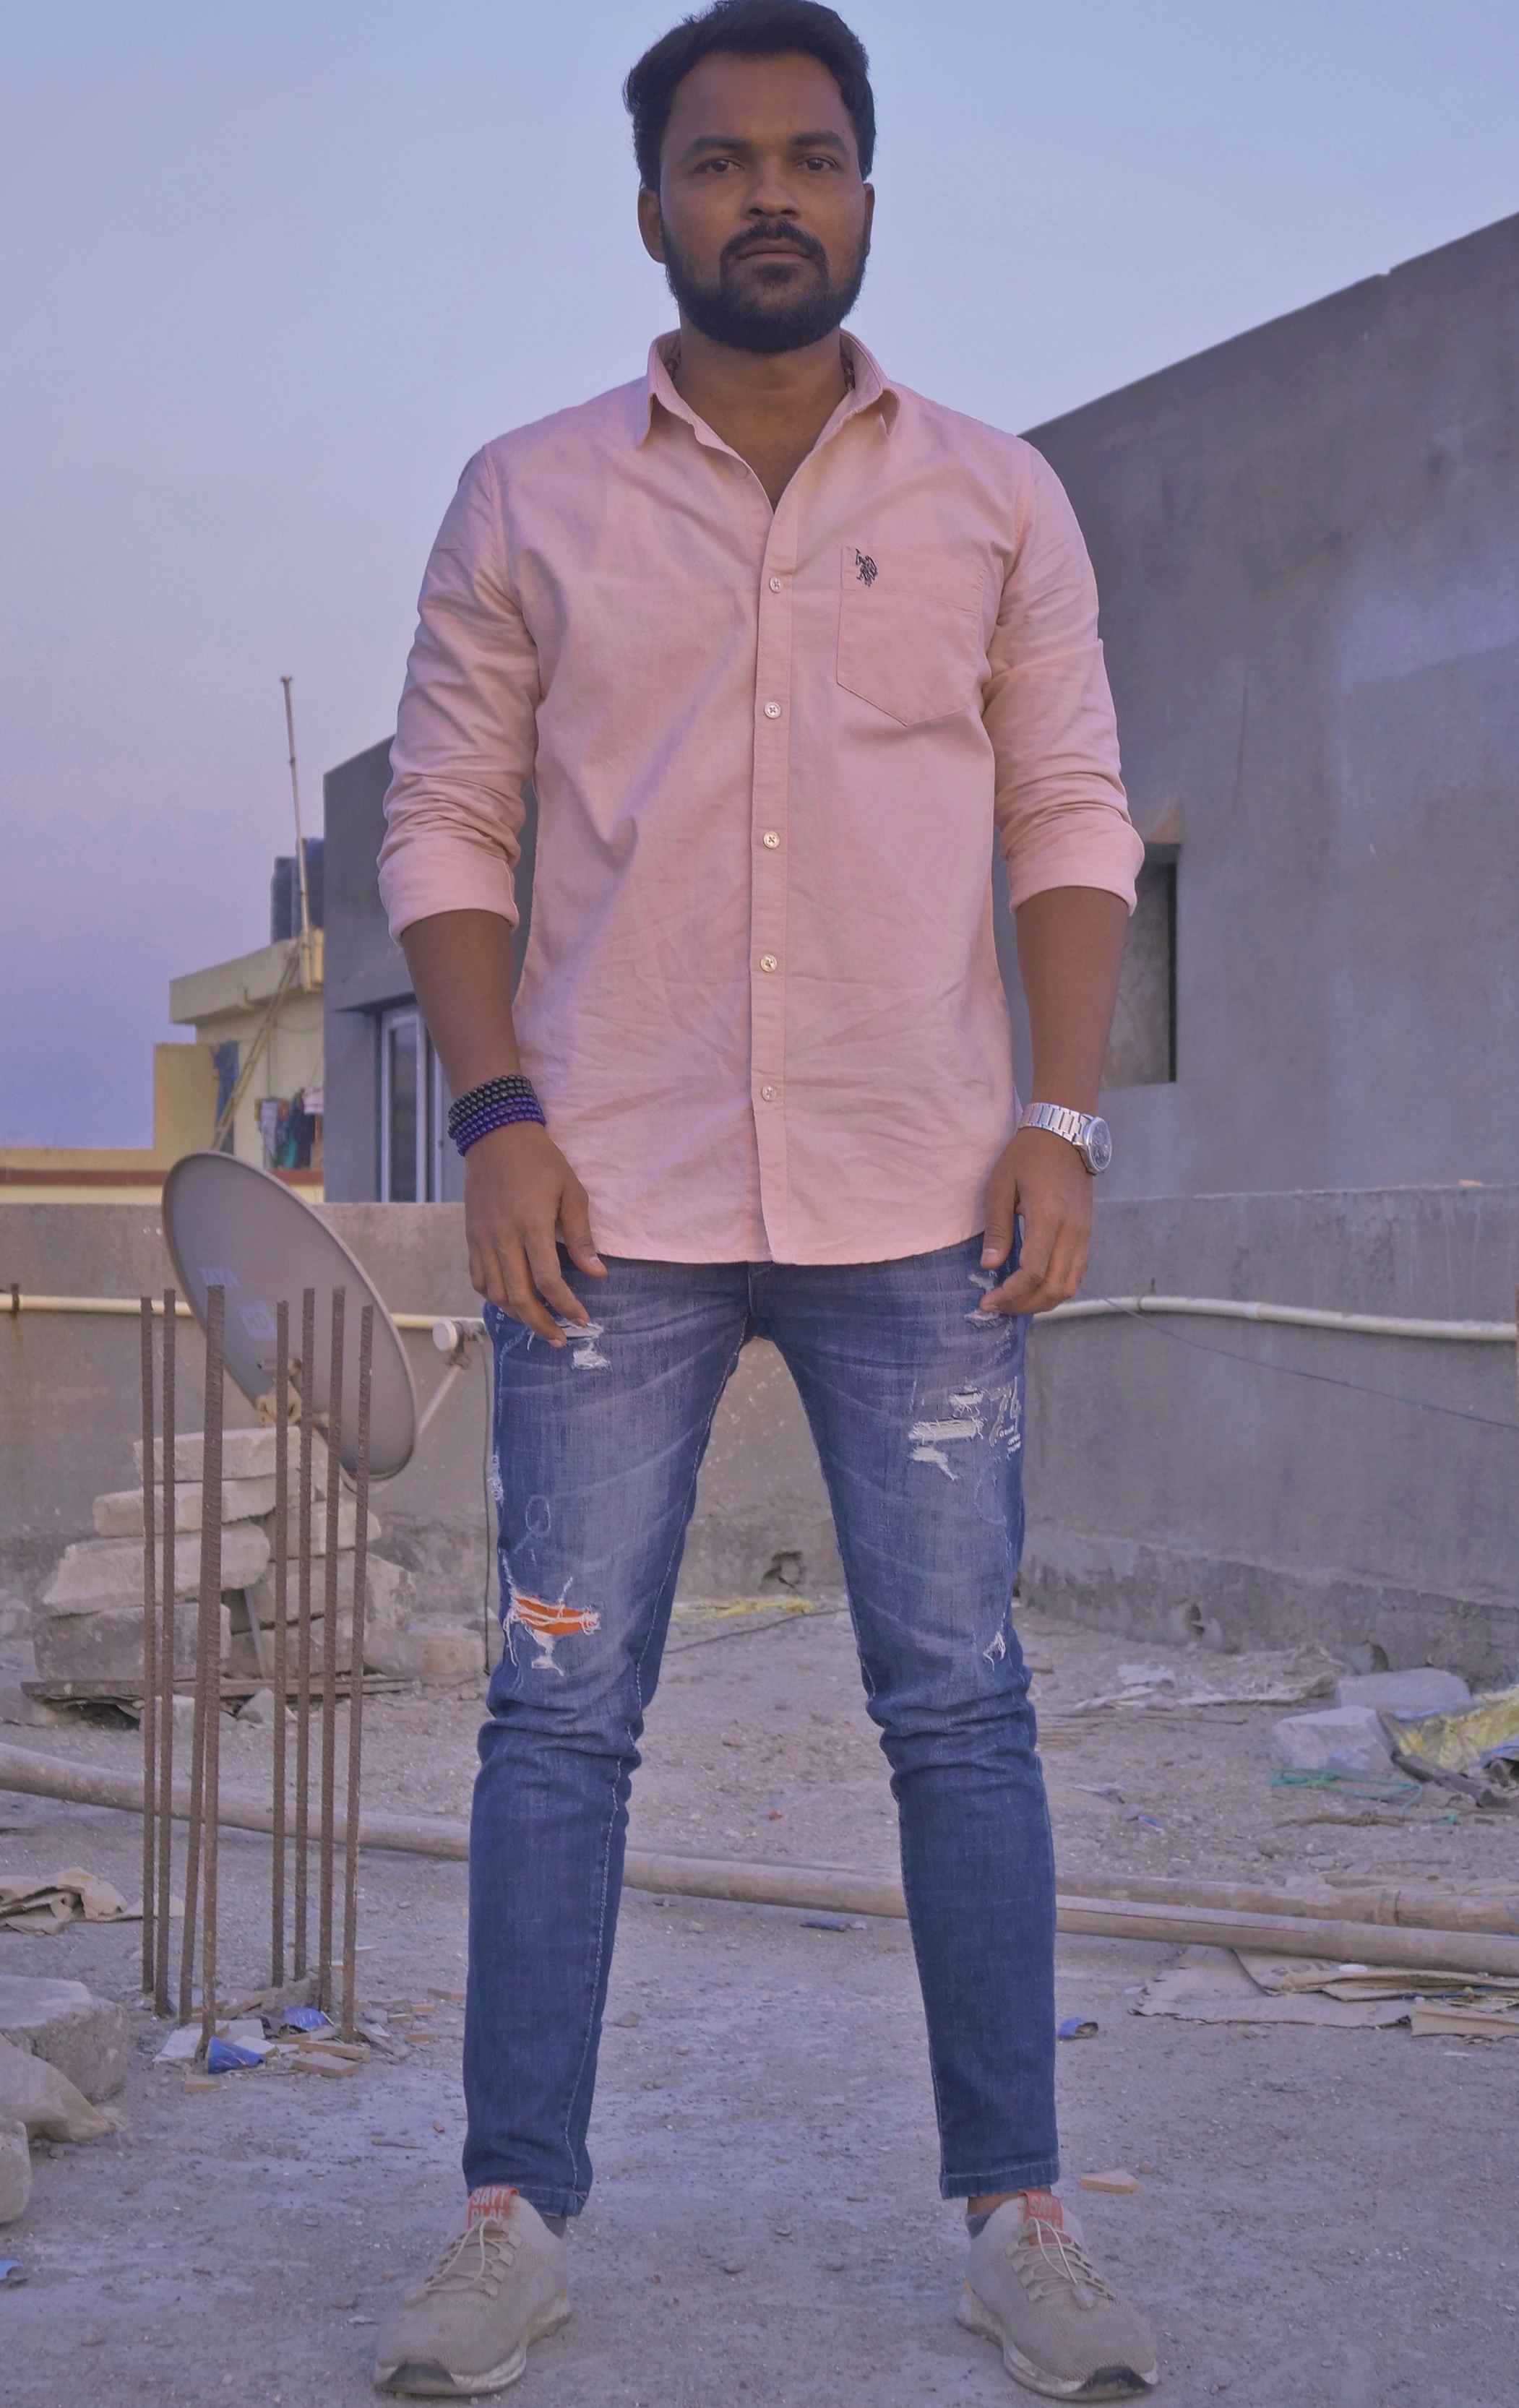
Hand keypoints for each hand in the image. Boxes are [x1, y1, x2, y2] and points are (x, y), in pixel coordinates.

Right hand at [463, 1123, 605, 1342]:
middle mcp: (502, 1237)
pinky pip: (478, 1279)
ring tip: (539, 1323)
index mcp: (531, 1225)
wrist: (496, 1136)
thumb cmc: (541, 1161)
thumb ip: (582, 1236)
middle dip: (541, 1324)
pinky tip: (512, 1300)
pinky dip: (495, 1296)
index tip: (582, 1318)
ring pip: (495, 1293)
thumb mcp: (571, 1191)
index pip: (548, 1280)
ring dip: (518, 1315)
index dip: (566, 1305)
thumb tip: (597, 1273)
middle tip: (560, 1339)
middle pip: (519, 1296)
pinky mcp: (471, 1237)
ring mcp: (482, 1239)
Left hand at [977, 1126, 1093, 1316]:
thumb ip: (997, 1229)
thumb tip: (990, 1266)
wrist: (1064, 1133)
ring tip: (1015, 1302)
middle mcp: (1072, 1231)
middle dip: (1025, 1305)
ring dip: (1043, 1301)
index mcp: (1048, 1217)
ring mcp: (1084, 1233)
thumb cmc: (1026, 1155)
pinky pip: (1077, 1272)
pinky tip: (1035, 1287)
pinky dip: (1058, 1288)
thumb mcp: (1000, 1186)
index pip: (1033, 1272)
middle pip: (1055, 1287)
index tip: (987, 1302)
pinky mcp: (1087, 1233)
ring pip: (1070, 1285)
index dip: (1010, 1294)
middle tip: (998, 1307)